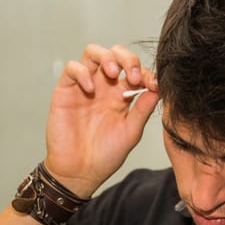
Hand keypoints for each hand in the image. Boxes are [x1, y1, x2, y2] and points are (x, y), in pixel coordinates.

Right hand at [44, 44, 159, 197]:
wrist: (80, 172)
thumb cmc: (106, 155)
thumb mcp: (131, 132)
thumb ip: (142, 110)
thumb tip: (158, 89)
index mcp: (122, 95)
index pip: (136, 71)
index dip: (147, 73)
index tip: (154, 85)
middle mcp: (104, 87)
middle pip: (116, 54)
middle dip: (127, 58)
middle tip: (133, 76)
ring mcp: (85, 86)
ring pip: (93, 53)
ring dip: (106, 56)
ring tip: (113, 73)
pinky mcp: (65, 90)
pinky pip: (72, 68)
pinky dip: (82, 72)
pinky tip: (90, 89)